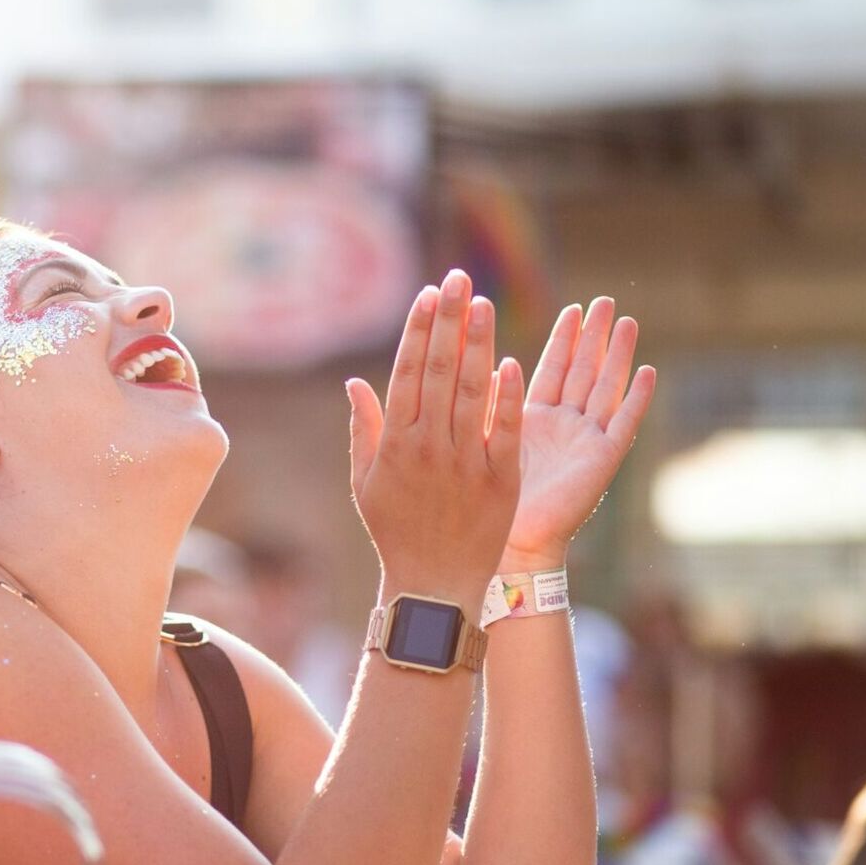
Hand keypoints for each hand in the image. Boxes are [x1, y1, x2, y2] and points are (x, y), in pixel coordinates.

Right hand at [348, 271, 523, 612]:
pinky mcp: (498, 480)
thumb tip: (354, 383)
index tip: (430, 295)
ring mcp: (463, 462)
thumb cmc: (395, 532)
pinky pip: (503, 431)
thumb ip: (364, 428)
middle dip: (450, 321)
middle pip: (440, 371)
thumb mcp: (365, 482)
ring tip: (486, 304)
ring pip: (472, 391)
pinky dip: (506, 397)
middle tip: (460, 279)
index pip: (408, 372)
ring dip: (479, 344)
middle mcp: (426, 446)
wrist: (432, 585)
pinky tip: (511, 363)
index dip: (420, 330)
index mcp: (394, 443)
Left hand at [503, 297, 656, 568]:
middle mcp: (564, 428)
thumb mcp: (482, 441)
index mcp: (533, 421)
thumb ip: (486, 404)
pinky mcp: (602, 461)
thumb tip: (475, 363)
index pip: (552, 370)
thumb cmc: (486, 500)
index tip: (572, 308)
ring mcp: (586, 442)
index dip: (563, 340)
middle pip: (583, 371)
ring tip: (626, 320)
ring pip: (605, 388)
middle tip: (604, 301)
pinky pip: (623, 424)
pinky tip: (648, 372)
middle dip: (593, 337)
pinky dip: (637, 399)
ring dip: (617, 356)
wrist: (509, 545)